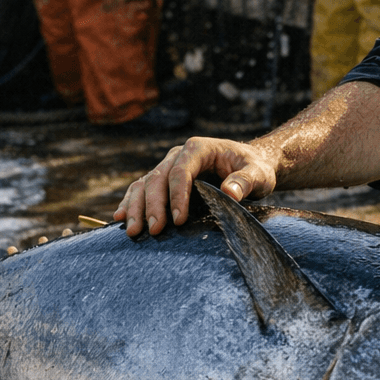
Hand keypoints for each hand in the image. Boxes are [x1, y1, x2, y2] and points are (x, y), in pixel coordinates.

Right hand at [113, 136, 279, 236]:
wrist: (251, 164)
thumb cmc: (255, 167)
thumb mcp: (258, 172)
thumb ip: (245, 180)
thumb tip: (230, 192)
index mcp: (198, 148)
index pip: (181, 171)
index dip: (177, 195)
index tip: (178, 219)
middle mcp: (178, 155)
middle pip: (158, 178)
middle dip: (153, 205)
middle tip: (153, 231)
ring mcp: (169, 167)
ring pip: (145, 184)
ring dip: (136, 207)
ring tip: (133, 230)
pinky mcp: (165, 181)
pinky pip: (142, 190)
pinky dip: (130, 203)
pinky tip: (121, 218)